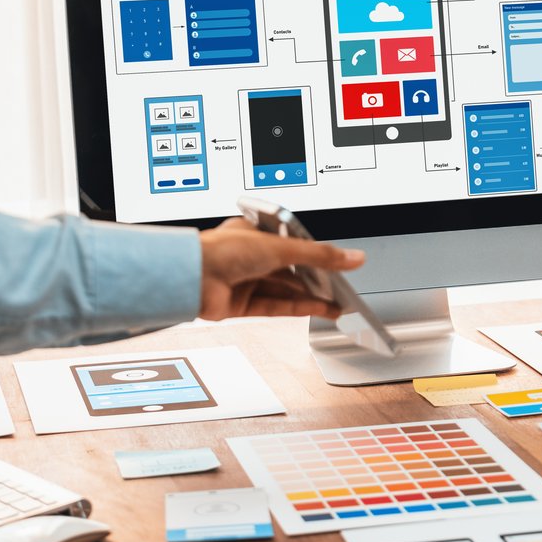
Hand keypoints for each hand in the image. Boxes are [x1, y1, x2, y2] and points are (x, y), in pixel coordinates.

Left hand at [198, 218, 364, 320]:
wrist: (189, 277)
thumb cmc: (220, 250)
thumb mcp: (281, 247)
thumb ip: (319, 255)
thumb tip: (352, 258)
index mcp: (254, 232)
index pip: (293, 244)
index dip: (316, 255)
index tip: (338, 264)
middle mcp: (248, 256)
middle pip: (291, 270)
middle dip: (317, 280)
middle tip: (342, 288)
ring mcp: (243, 280)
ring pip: (284, 290)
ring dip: (311, 297)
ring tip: (337, 303)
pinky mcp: (240, 304)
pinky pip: (275, 306)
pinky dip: (297, 308)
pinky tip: (318, 309)